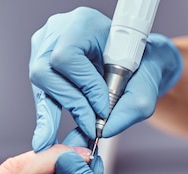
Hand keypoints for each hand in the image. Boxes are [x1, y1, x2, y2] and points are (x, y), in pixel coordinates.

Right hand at [29, 7, 182, 150]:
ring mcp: (44, 47)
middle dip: (70, 103)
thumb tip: (106, 129)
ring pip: (41, 85)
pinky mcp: (41, 65)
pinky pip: (40, 94)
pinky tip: (47, 137)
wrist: (138, 64)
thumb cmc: (141, 66)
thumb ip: (132, 106)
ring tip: (73, 133)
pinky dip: (47, 117)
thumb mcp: (146, 83)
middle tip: (89, 126)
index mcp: (83, 24)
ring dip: (57, 112)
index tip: (102, 108)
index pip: (68, 57)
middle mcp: (57, 32)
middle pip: (45, 72)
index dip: (84, 86)